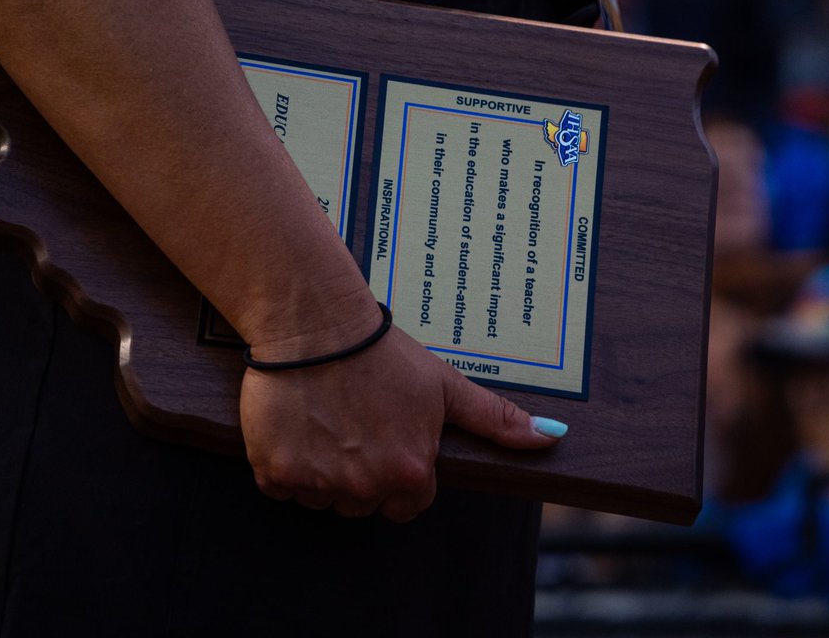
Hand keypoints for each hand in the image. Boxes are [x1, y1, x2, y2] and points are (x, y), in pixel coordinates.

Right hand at [240, 325, 565, 521]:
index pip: (408, 503)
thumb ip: (496, 419)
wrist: (315, 324)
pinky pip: (279, 489)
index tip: (384, 440)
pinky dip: (282, 465)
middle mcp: (365, 484)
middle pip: (362, 504)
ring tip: (324, 422)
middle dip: (359, 475)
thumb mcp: (445, 385)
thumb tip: (553, 438)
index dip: (399, 474)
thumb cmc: (382, 352)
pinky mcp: (275, 470)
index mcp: (409, 470)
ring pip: (321, 499)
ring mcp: (318, 481)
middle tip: (353, 426)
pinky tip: (295, 426)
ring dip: (320, 472)